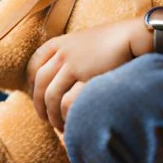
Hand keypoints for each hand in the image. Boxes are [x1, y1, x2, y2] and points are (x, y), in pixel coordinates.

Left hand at [28, 19, 146, 131]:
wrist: (130, 37)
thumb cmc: (113, 42)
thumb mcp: (84, 42)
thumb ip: (71, 54)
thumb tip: (65, 72)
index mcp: (59, 43)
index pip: (34, 65)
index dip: (32, 84)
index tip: (37, 96)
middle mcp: (61, 53)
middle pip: (40, 82)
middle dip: (38, 103)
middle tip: (44, 118)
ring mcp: (72, 64)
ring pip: (50, 95)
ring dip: (51, 114)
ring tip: (58, 126)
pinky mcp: (85, 76)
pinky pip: (65, 101)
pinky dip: (64, 115)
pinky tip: (70, 122)